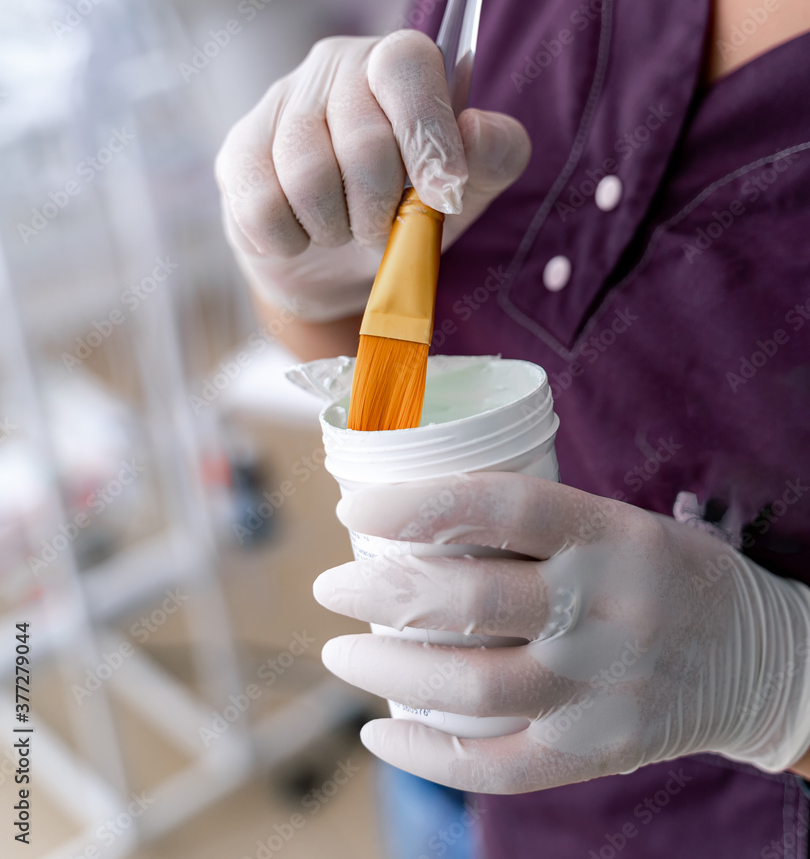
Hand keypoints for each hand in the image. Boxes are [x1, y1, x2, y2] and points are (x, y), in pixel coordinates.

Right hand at [215, 30, 530, 320]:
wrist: (340, 264)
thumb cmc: (410, 211)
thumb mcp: (468, 188)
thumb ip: (494, 155)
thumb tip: (476, 131)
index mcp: (396, 62)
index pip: (406, 66)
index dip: (426, 132)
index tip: (443, 193)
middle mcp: (334, 66)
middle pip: (361, 141)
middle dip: (382, 209)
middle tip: (384, 227)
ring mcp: (278, 105)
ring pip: (307, 178)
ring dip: (337, 228)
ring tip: (343, 229)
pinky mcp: (237, 153)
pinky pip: (261, 207)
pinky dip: (292, 240)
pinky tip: (302, 232)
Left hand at [313, 474, 809, 792]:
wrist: (755, 659)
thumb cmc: (665, 572)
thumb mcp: (617, 520)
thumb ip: (532, 522)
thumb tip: (417, 515)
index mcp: (608, 534)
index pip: (500, 506)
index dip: (417, 505)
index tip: (356, 508)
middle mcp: (603, 609)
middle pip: (468, 601)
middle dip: (378, 593)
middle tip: (332, 585)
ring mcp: (599, 687)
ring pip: (470, 686)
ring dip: (385, 667)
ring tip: (340, 650)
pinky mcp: (596, 749)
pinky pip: (497, 765)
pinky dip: (427, 755)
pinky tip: (382, 730)